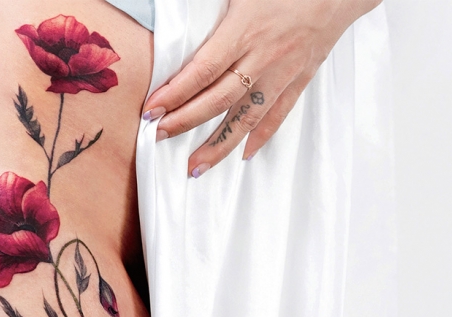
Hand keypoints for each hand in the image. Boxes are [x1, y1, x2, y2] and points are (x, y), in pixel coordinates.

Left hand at [141, 0, 380, 177]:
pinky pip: (278, 115)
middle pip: (218, 100)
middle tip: (159, 136)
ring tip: (196, 165)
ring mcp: (282, 74)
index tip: (152, 111)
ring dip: (218, 145)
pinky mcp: (299, 79)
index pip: (201, 72)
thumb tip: (177, 12)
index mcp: (244, 31)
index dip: (174, 94)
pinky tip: (244, 152)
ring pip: (246, 118)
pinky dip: (260, 136)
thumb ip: (210, 8)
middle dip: (184, 122)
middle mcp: (262, 58)